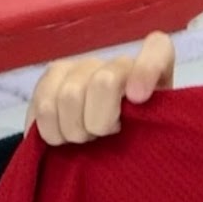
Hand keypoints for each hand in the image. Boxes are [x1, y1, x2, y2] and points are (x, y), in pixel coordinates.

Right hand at [24, 32, 175, 144]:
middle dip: (100, 122)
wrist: (98, 152)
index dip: (147, 68)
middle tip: (103, 136)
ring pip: (69, 96)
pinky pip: (43, 104)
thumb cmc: (133, 146)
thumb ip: (156, 125)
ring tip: (83, 138)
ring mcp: (83, 67)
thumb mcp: (154, 140)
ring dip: (75, 129)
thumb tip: (134, 102)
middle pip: (104, 82)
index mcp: (154, 77)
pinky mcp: (51, 77)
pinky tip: (62, 136)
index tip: (138, 98)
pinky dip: (52, 130)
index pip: (159, 49)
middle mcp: (117, 64)